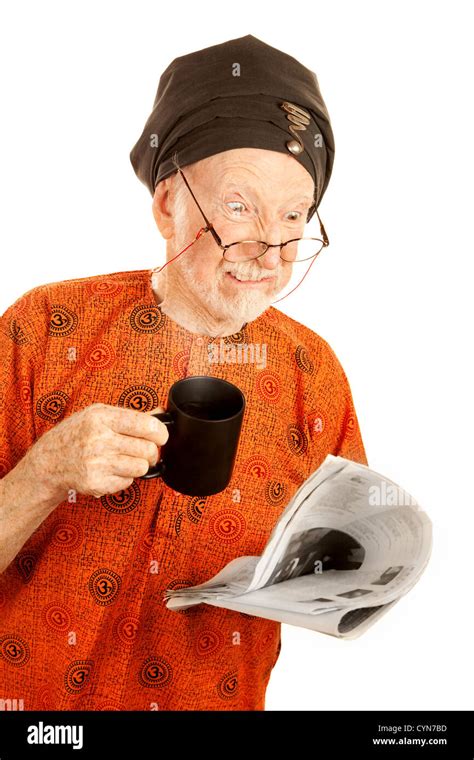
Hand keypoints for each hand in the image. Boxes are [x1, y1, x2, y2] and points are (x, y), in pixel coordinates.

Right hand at [25, 403, 168, 499]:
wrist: (50, 461)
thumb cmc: (77, 434)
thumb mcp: (99, 414)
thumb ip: (130, 415)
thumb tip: (160, 414)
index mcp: (101, 417)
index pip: (146, 425)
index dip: (161, 432)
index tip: (161, 436)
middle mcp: (98, 439)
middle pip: (148, 449)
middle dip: (151, 451)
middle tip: (143, 450)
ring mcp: (96, 463)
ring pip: (141, 467)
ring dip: (138, 465)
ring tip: (125, 459)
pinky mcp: (96, 483)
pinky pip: (128, 482)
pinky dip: (124, 477)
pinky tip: (111, 469)